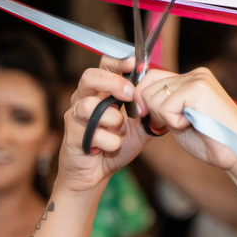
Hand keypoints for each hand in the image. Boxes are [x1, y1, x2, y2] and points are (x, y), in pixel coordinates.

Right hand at [62, 59, 152, 192]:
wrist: (94, 175)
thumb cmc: (112, 147)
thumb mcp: (137, 129)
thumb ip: (148, 114)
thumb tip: (164, 101)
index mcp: (99, 93)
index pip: (104, 65)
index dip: (117, 61)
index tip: (134, 64)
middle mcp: (83, 100)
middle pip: (89, 76)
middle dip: (113, 83)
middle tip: (129, 94)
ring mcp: (74, 117)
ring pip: (90, 106)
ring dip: (112, 119)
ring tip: (119, 131)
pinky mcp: (72, 136)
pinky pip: (94, 134)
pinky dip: (110, 142)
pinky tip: (110, 148)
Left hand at [135, 67, 236, 170]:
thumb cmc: (210, 142)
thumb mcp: (178, 121)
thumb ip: (162, 108)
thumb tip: (137, 100)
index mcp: (192, 79)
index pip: (151, 77)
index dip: (143, 99)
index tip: (152, 118)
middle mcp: (195, 74)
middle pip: (147, 86)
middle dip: (153, 112)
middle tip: (177, 124)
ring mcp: (197, 79)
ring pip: (153, 98)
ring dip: (166, 119)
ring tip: (190, 124)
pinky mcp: (198, 88)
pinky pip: (165, 107)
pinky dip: (174, 123)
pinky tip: (193, 124)